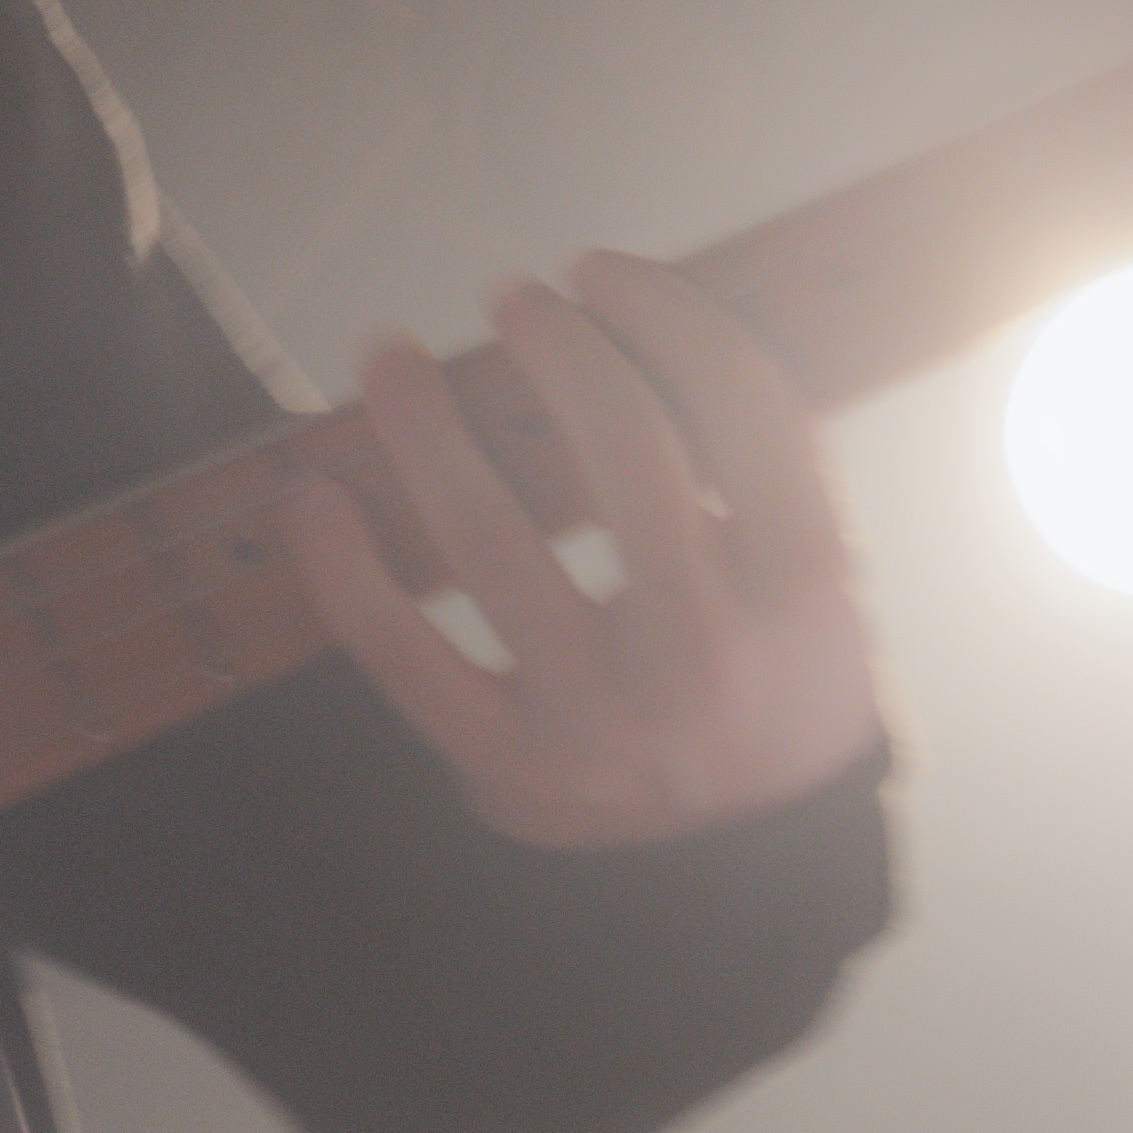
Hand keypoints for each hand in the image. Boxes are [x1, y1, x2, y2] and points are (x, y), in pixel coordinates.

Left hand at [282, 254, 880, 850]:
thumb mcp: (816, 584)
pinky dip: (343, 566)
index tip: (605, 271)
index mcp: (802, 589)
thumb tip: (639, 320)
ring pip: (490, 537)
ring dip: (427, 425)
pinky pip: (400, 651)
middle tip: (515, 297)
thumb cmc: (769, 682)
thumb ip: (756, 472)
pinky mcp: (506, 763)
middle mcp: (704, 652)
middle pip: (624, 451)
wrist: (743, 861)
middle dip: (559, 347)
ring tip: (392, 355)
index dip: (666, 312)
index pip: (742, 406)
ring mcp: (597, 715)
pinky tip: (317, 493)